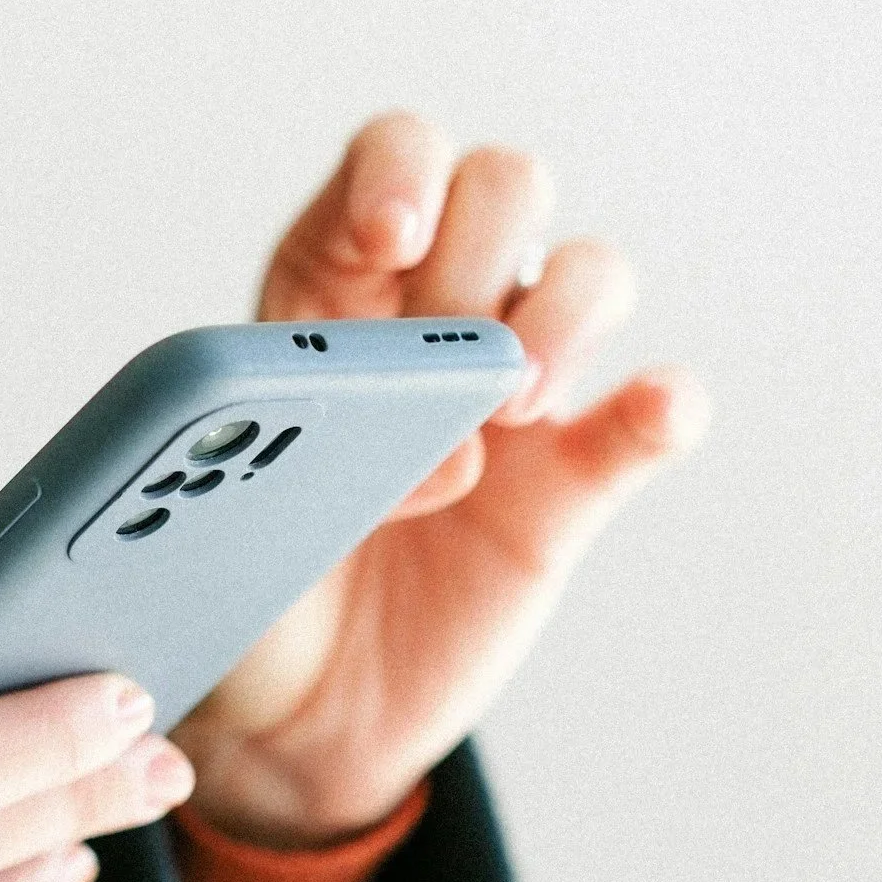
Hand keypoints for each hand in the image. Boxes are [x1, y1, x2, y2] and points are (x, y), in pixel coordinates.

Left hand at [170, 113, 708, 847]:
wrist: (293, 716)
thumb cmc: (241, 590)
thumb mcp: (219, 514)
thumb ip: (296, 454)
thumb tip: (428, 444)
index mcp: (326, 295)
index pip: (387, 166)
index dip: (399, 172)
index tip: (393, 236)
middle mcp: (430, 319)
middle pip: (503, 189)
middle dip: (484, 248)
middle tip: (448, 355)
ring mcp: (512, 392)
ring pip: (589, 272)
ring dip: (566, 315)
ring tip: (512, 409)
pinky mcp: (573, 480)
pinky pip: (651, 413)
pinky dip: (663, 404)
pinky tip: (647, 414)